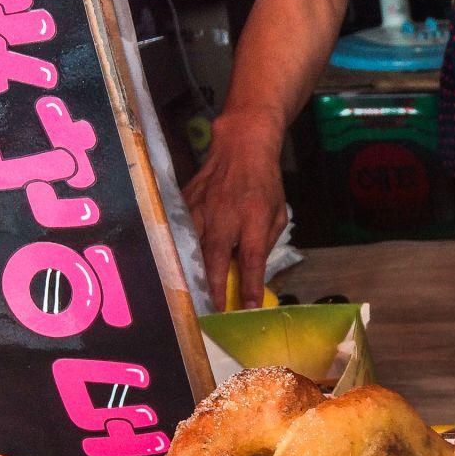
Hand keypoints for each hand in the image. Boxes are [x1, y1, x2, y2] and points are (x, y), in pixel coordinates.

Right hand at [183, 113, 286, 308]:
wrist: (240, 146)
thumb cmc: (264, 183)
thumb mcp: (277, 214)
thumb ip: (264, 243)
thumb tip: (252, 271)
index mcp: (253, 218)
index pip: (252, 259)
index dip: (249, 285)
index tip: (247, 308)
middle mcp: (225, 214)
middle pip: (215, 256)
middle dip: (213, 286)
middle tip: (211, 309)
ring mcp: (200, 207)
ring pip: (191, 245)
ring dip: (192, 271)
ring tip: (191, 294)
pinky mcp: (185, 201)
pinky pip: (180, 230)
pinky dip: (180, 250)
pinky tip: (177, 265)